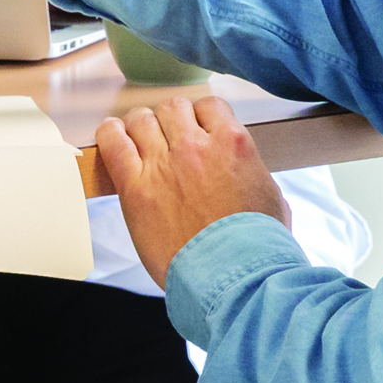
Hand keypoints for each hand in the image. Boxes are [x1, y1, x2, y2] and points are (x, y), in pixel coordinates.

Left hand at [97, 97, 288, 287]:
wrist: (232, 275)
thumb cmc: (255, 245)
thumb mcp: (271, 197)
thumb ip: (251, 172)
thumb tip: (242, 171)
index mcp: (233, 144)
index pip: (210, 106)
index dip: (202, 117)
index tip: (198, 130)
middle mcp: (195, 146)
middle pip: (173, 108)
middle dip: (172, 120)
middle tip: (170, 138)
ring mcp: (163, 164)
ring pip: (142, 119)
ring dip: (142, 126)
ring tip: (141, 139)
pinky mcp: (135, 188)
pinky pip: (114, 143)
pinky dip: (111, 134)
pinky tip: (113, 135)